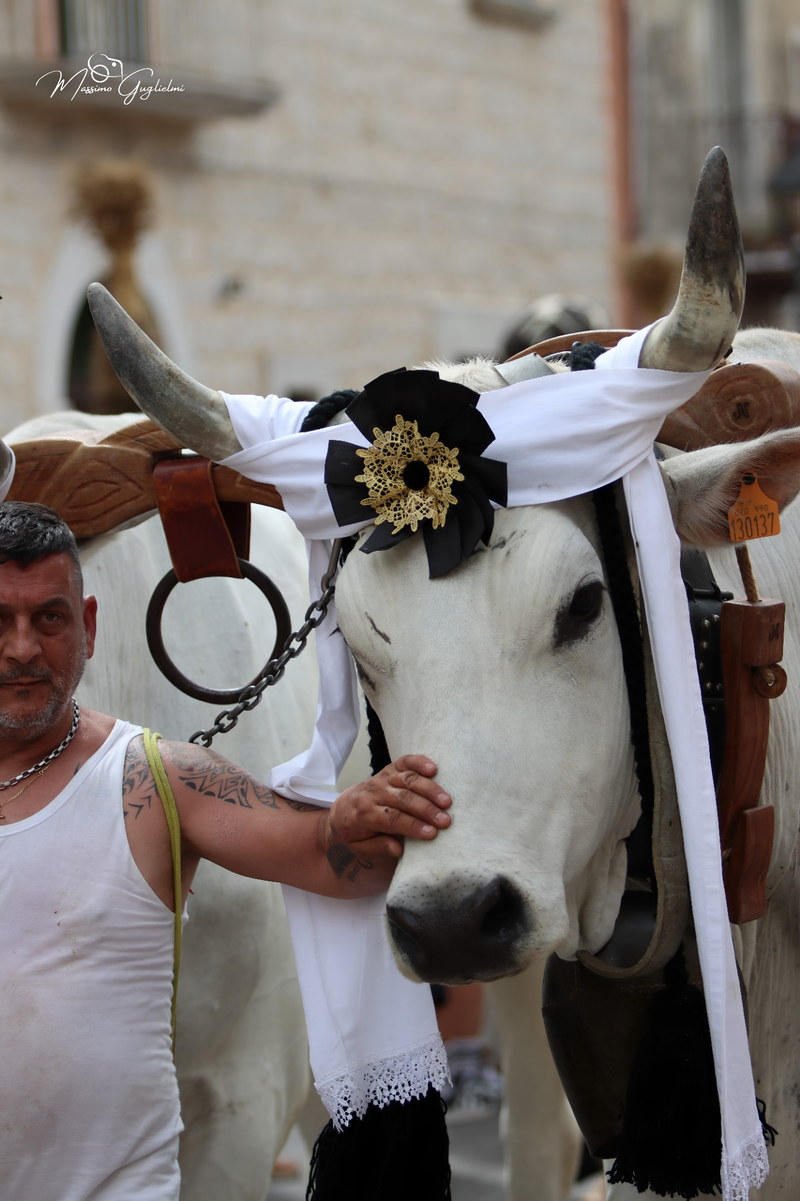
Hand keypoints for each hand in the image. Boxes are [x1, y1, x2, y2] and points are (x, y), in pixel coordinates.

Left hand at [324, 755, 451, 866]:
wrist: (341, 810)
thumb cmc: (355, 831)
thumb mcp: (360, 847)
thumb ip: (378, 848)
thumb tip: (398, 849)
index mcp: (365, 814)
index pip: (392, 819)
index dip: (413, 826)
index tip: (432, 833)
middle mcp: (373, 793)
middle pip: (403, 799)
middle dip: (426, 810)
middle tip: (446, 820)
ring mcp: (382, 778)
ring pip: (407, 780)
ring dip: (429, 790)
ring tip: (447, 801)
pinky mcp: (389, 769)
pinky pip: (404, 762)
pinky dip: (419, 762)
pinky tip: (433, 768)